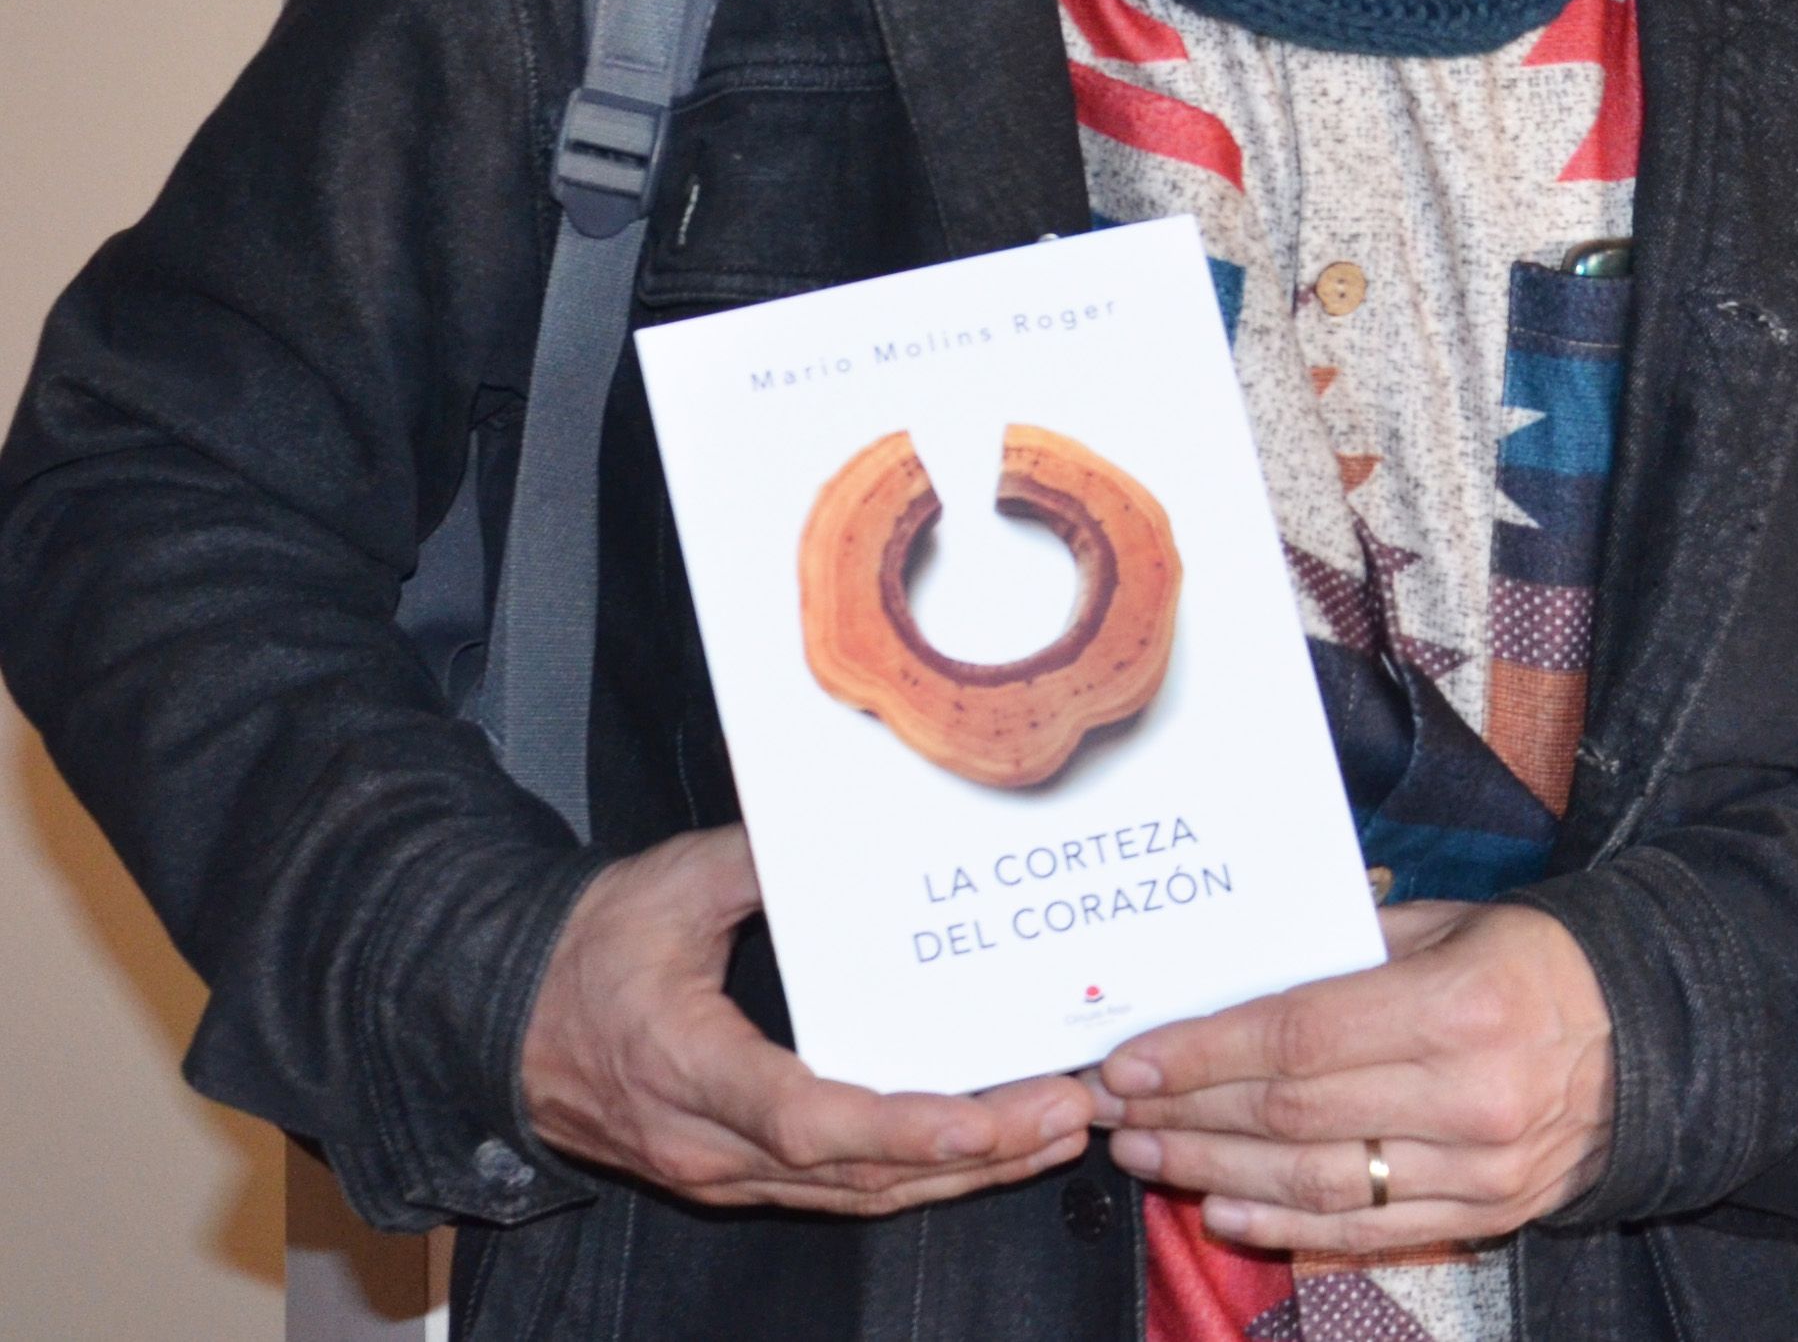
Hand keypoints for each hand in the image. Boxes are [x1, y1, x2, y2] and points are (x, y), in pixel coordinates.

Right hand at [521, 826, 1093, 1213]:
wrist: (500, 1013)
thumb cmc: (588, 945)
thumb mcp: (671, 882)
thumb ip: (760, 857)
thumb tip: (848, 829)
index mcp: (689, 1067)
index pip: (811, 1120)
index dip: (907, 1127)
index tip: (987, 1116)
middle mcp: (709, 1145)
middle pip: (859, 1176)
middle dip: (974, 1154)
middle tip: (1067, 1113)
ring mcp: (720, 1174)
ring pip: (858, 1198)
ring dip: (961, 1174)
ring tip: (1051, 1133)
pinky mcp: (733, 1178)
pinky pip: (837, 1192)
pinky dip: (915, 1174)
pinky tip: (979, 1150)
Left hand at [1089, 900, 1612, 1252]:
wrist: (1640, 1038)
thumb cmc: (1523, 962)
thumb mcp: (1441, 925)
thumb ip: (1344, 951)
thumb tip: (1231, 973)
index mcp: (1453, 1008)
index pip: (1297, 1038)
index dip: (1204, 1053)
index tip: (1132, 1058)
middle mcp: (1464, 1099)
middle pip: (1292, 1115)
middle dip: (1188, 1113)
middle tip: (1113, 1107)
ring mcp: (1475, 1170)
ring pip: (1316, 1182)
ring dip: (1215, 1172)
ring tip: (1146, 1156)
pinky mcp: (1483, 1217)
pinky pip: (1366, 1231)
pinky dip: (1284, 1224)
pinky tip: (1223, 1209)